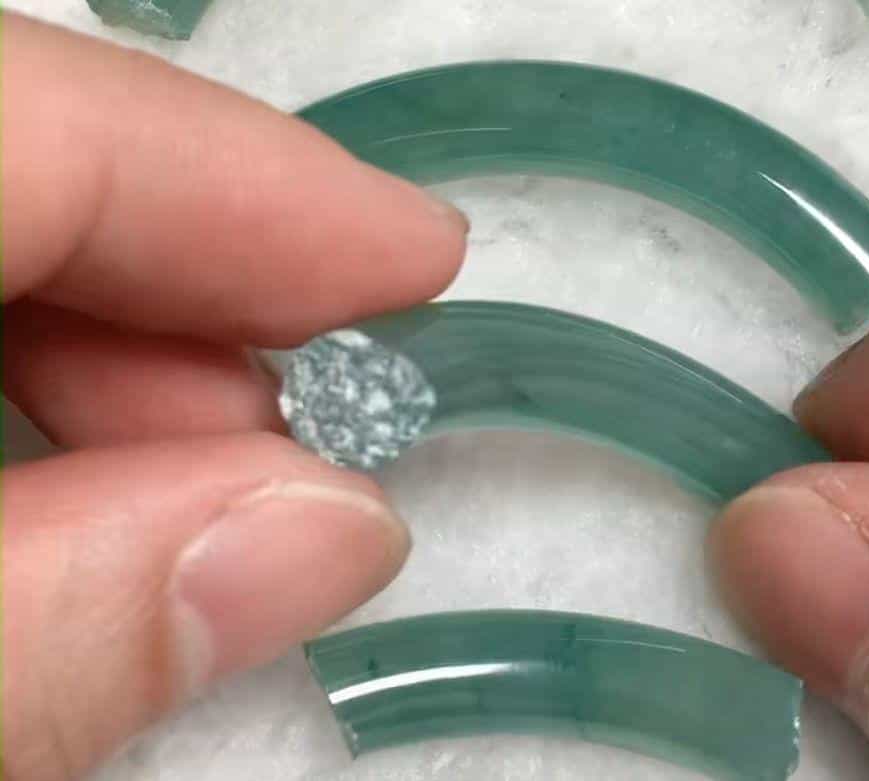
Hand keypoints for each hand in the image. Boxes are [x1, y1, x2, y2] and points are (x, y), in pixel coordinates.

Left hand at [1, 14, 466, 780]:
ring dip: (98, 342)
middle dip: (184, 276)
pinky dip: (6, 380)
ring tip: (192, 487)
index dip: (241, 182)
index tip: (415, 258)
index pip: (18, 125)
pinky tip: (55, 492)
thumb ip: (43, 631)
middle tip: (300, 435)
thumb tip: (325, 533)